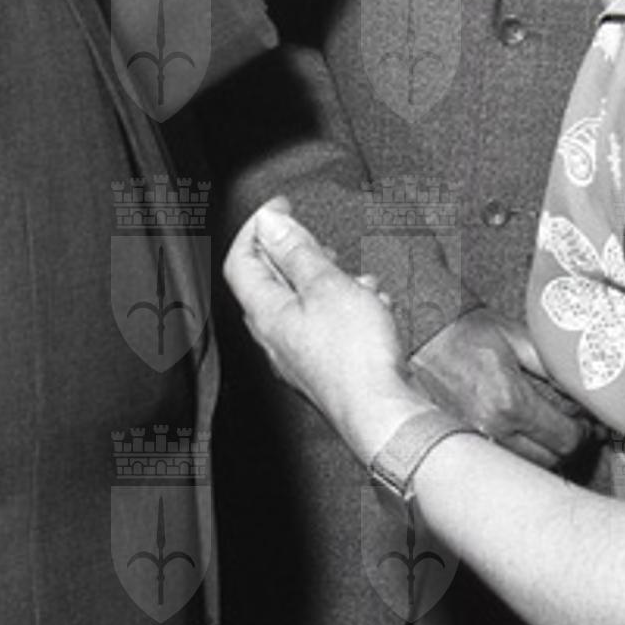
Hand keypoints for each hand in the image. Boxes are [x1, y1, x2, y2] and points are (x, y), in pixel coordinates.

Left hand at [223, 200, 424, 463]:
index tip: (278, 208)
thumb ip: (298, 251)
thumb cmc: (356, 357)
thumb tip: (270, 222)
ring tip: (352, 274)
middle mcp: (275, 338)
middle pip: (269, 283)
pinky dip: (344, 308)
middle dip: (293, 254)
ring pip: (302, 305)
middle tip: (314, 238)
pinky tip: (371, 306)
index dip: (256, 229)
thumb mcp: (327, 285)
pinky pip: (325, 327)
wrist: (384, 415)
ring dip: (325, 281)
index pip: (240, 262)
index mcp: (265, 313)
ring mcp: (299, 357)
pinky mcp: (325, 370)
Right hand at [409, 310, 590, 468]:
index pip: (566, 439)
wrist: (420, 334)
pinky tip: (520, 433)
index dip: (586, 434)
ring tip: (548, 430)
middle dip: (568, 444)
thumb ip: (554, 366)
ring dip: (543, 452)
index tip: (589, 424)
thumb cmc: (467, 331)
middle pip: (550, 460)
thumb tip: (586, 391)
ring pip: (525, 466)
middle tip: (574, 427)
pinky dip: (517, 452)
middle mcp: (491, 428)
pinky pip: (500, 459)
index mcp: (509, 401)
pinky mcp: (461, 441)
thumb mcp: (516, 337)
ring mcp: (472, 439)